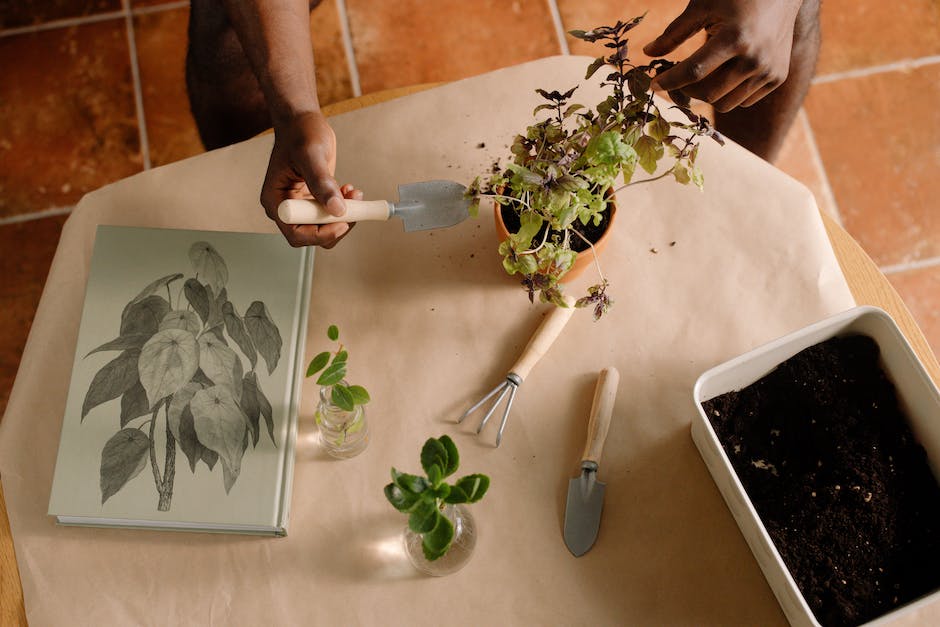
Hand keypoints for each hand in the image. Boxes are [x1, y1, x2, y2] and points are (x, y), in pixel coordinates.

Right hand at [261, 110, 354, 247]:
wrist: (302, 121)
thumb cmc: (299, 132)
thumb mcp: (311, 155)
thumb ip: (322, 183)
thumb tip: (336, 209)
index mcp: (276, 201)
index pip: (296, 233)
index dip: (320, 234)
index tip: (341, 221)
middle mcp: (287, 207)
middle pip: (312, 235)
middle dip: (335, 225)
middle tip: (353, 208)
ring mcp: (301, 205)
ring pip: (324, 227)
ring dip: (343, 215)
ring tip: (353, 195)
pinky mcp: (313, 200)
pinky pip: (330, 214)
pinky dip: (344, 207)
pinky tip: (348, 190)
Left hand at [644, 0, 802, 111]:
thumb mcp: (703, 6)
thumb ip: (674, 33)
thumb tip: (647, 53)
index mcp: (735, 38)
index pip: (694, 72)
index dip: (669, 81)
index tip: (653, 84)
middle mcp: (755, 59)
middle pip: (708, 94)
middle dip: (686, 90)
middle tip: (677, 79)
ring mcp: (769, 71)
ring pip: (725, 104)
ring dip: (706, 94)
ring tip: (700, 75)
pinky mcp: (777, 78)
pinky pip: (743, 101)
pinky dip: (728, 94)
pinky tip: (724, 74)